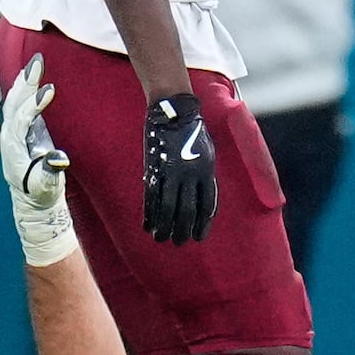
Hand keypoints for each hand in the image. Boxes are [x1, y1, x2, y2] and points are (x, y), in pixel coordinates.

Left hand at [0, 56, 76, 265]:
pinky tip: (30, 77)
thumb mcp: (47, 186)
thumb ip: (50, 172)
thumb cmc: (41, 193)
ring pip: (15, 102)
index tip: (49, 91)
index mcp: (14, 148)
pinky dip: (24, 89)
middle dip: (26, 83)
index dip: (34, 105)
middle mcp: (9, 137)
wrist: (33, 201)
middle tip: (38, 62)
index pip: (22, 120)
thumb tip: (57, 159)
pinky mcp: (20, 131)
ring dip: (24, 82)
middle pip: (15, 104)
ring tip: (34, 63)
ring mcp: (13, 132)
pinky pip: (19, 105)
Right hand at [141, 91, 218, 242]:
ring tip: (161, 239)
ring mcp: (172, 173)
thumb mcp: (207, 152)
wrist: (174, 112)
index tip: (199, 236)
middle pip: (187, 210)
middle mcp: (191, 175)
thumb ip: (204, 174)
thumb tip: (201, 195)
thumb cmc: (192, 130)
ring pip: (168, 207)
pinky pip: (152, 197)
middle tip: (179, 242)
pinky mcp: (155, 169)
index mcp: (207, 171)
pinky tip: (147, 225)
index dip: (203, 223)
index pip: (207, 205)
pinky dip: (149, 213)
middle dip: (183, 229)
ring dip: (164, 226)